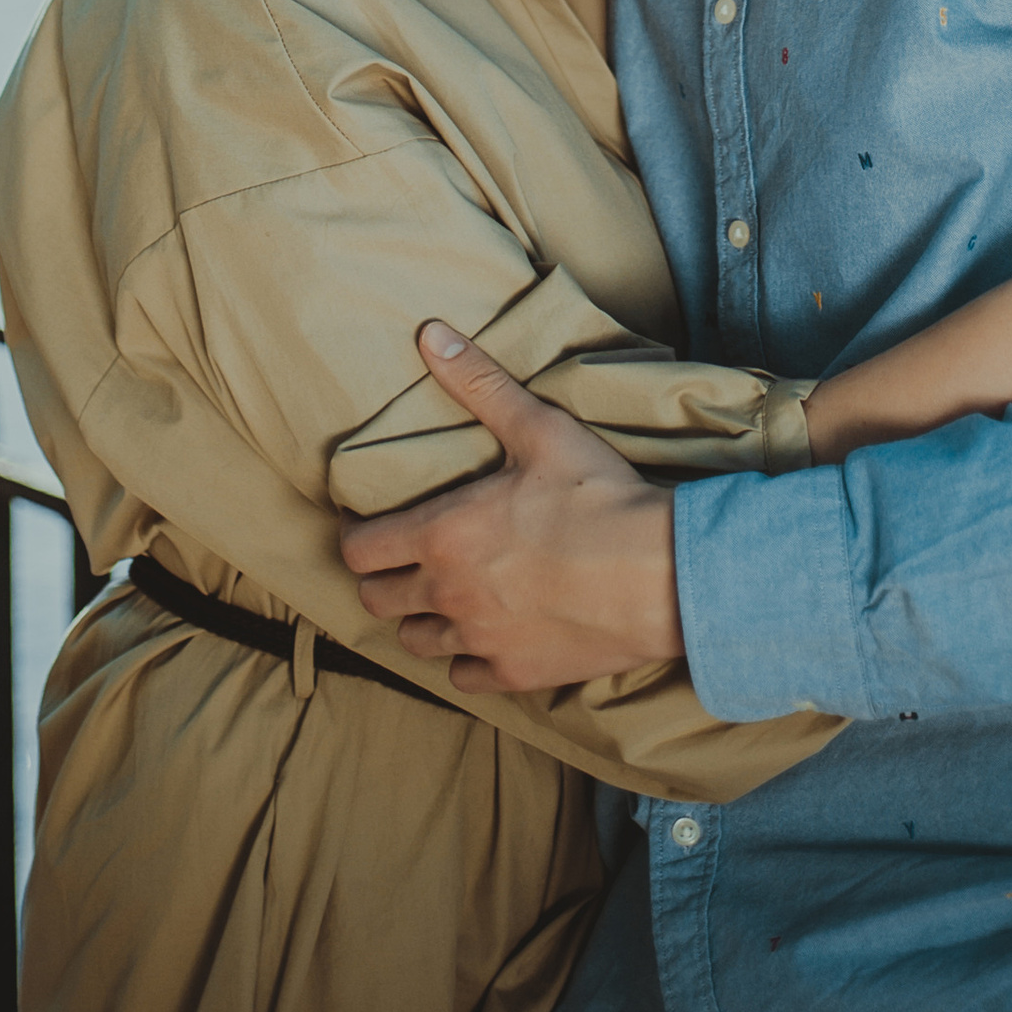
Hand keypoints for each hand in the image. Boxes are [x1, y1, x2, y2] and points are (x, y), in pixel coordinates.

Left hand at [336, 324, 684, 691]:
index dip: (354, 534)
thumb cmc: (597, 497)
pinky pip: (462, 677)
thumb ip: (479, 383)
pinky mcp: (514, 674)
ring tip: (437, 596)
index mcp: (441, 535)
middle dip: (381, 575)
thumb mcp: (538, 429)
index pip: (359, 549)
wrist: (658, 575)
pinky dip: (464, 659)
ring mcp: (479, 639)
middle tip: (401, 557)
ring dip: (419, 618)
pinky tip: (482, 635)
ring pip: (415, 641)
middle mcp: (447, 594)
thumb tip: (429, 334)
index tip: (364, 521)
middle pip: (376, 598)